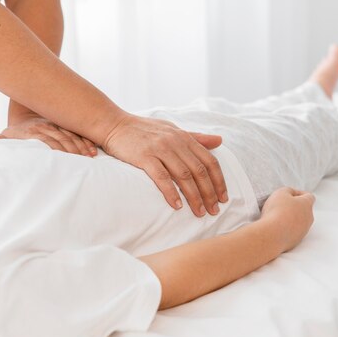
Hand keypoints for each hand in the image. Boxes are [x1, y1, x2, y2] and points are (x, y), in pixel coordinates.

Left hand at [0, 116, 97, 156]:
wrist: (27, 104)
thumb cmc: (18, 127)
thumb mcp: (9, 133)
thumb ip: (3, 139)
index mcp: (35, 130)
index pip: (47, 141)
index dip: (57, 151)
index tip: (65, 161)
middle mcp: (48, 127)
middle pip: (63, 139)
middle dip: (73, 151)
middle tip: (83, 162)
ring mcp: (59, 125)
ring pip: (72, 136)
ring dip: (81, 146)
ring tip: (90, 157)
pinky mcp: (67, 125)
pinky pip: (78, 133)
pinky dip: (85, 141)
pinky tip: (92, 150)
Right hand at [102, 114, 227, 215]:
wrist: (114, 124)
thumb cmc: (143, 129)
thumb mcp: (172, 129)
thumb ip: (195, 137)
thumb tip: (220, 141)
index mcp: (184, 137)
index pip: (209, 161)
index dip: (219, 181)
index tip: (223, 198)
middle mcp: (175, 142)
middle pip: (199, 171)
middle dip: (209, 193)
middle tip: (214, 211)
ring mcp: (159, 149)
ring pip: (184, 176)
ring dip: (194, 196)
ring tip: (199, 212)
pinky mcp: (144, 157)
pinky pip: (162, 177)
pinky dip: (171, 192)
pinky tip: (176, 205)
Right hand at [260, 187, 315, 252]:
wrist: (272, 234)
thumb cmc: (277, 211)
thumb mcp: (280, 193)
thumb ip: (288, 190)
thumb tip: (291, 194)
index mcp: (307, 204)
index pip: (309, 196)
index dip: (299, 193)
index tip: (290, 194)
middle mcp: (309, 218)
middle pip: (305, 210)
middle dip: (295, 207)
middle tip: (281, 206)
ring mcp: (303, 231)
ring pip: (299, 222)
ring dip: (291, 219)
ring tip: (276, 218)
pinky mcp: (296, 241)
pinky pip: (293, 233)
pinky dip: (286, 230)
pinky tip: (276, 229)